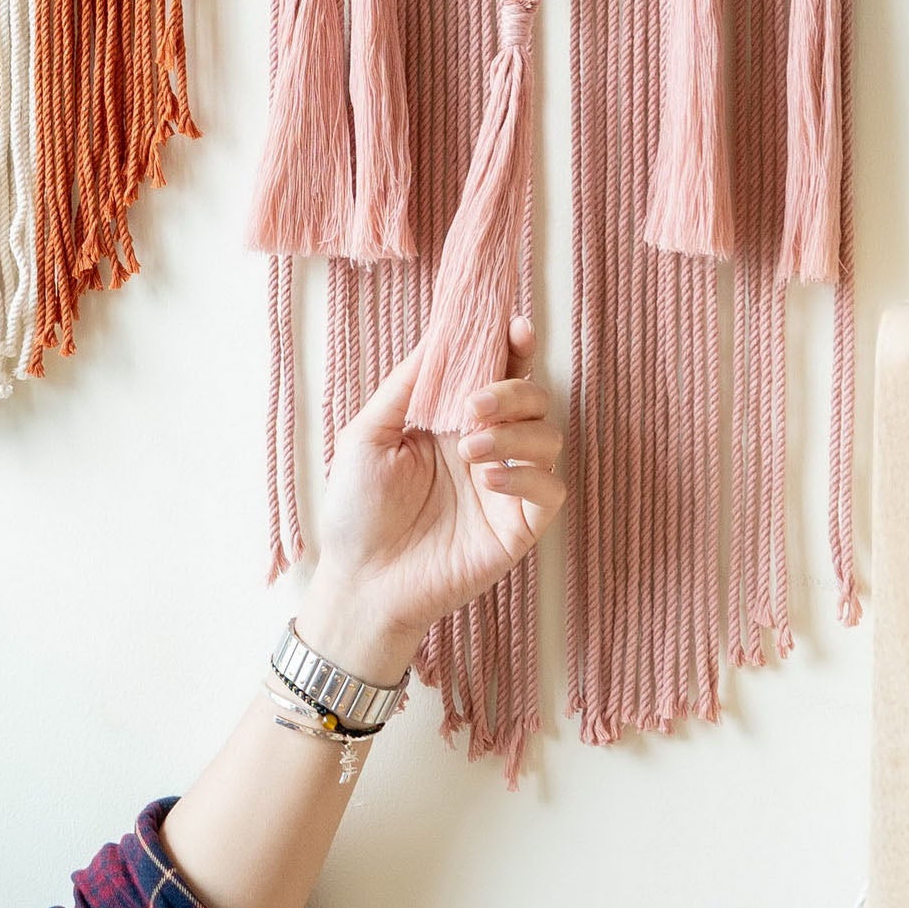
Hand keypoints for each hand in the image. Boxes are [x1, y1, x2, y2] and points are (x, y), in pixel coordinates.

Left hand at [292, 318, 565, 683]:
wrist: (360, 580)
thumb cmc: (357, 509)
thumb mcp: (367, 435)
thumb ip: (407, 386)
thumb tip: (440, 335)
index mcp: (451, 421)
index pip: (496, 372)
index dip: (512, 346)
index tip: (515, 327)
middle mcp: (486, 447)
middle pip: (534, 398)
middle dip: (513, 390)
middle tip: (474, 405)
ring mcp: (506, 487)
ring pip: (549, 438)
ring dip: (517, 433)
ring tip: (471, 448)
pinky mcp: (519, 527)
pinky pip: (551, 490)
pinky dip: (529, 476)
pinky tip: (488, 479)